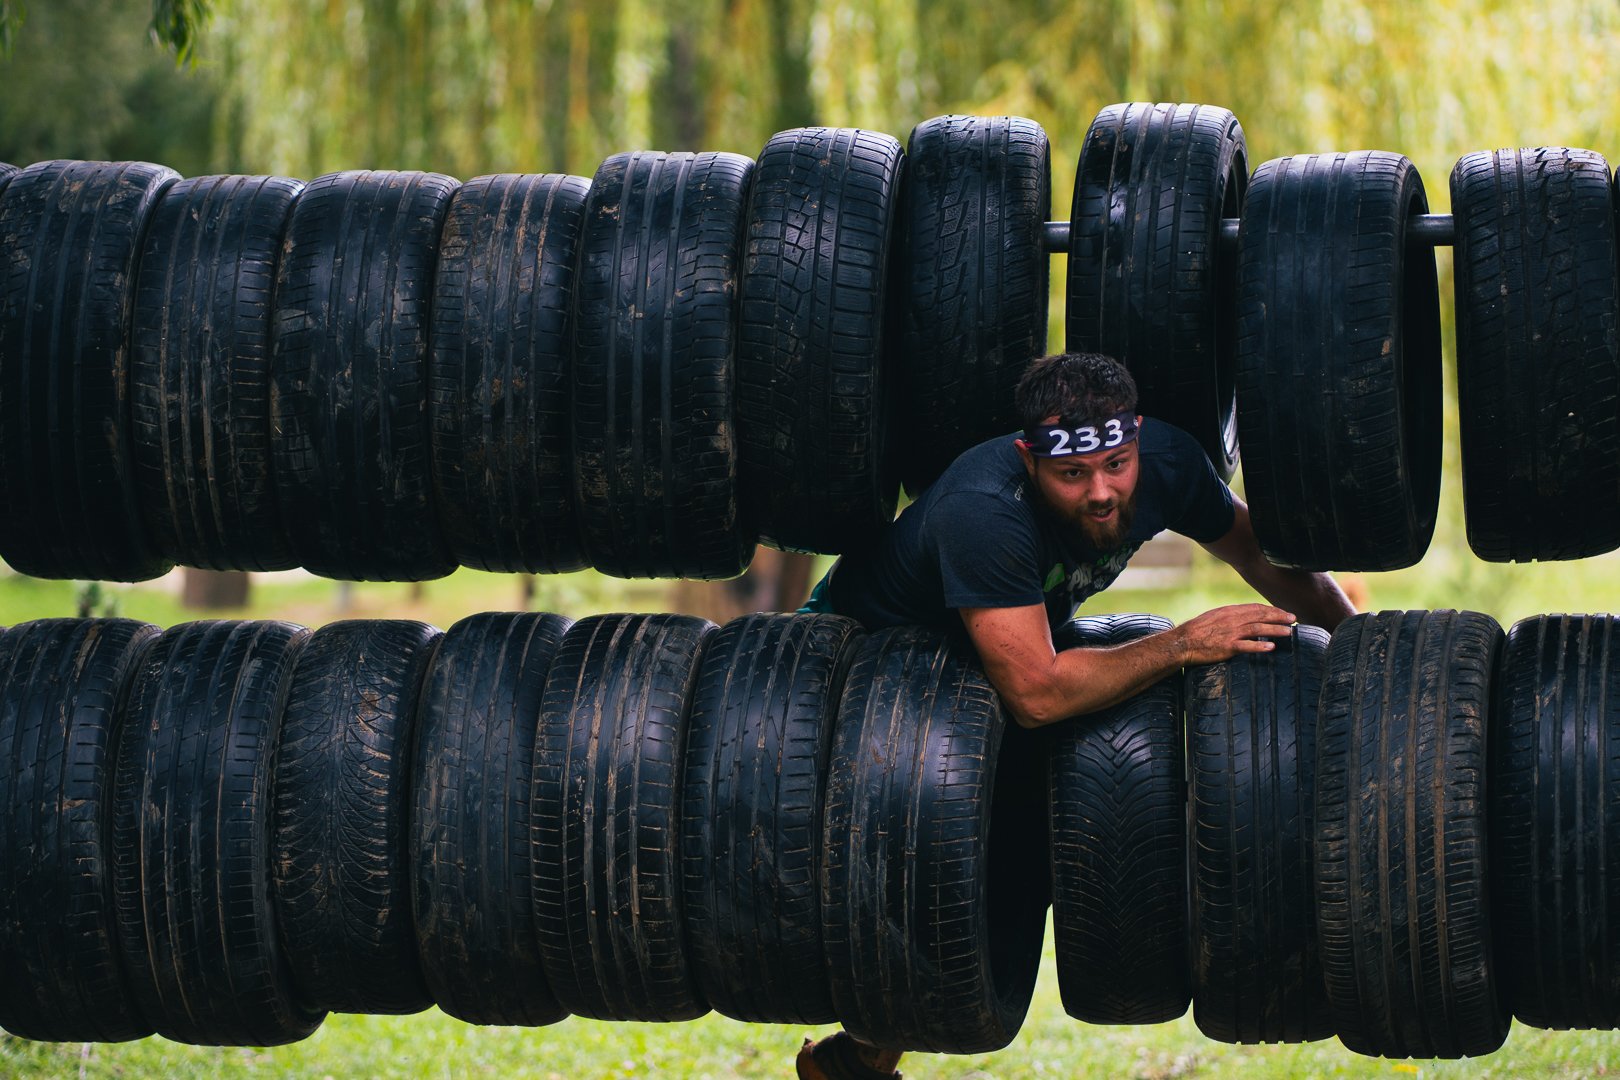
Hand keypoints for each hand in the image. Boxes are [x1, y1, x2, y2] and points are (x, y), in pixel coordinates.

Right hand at [1172, 603, 1296, 665]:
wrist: (1182, 642)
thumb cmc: (1197, 630)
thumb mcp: (1214, 616)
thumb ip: (1230, 616)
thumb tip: (1245, 617)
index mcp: (1229, 611)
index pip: (1255, 608)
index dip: (1271, 610)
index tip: (1283, 613)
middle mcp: (1232, 620)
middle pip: (1260, 616)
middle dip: (1279, 617)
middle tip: (1293, 620)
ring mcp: (1230, 633)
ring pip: (1258, 629)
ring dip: (1275, 630)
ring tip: (1289, 632)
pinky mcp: (1227, 647)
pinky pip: (1246, 646)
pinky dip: (1259, 646)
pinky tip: (1271, 647)